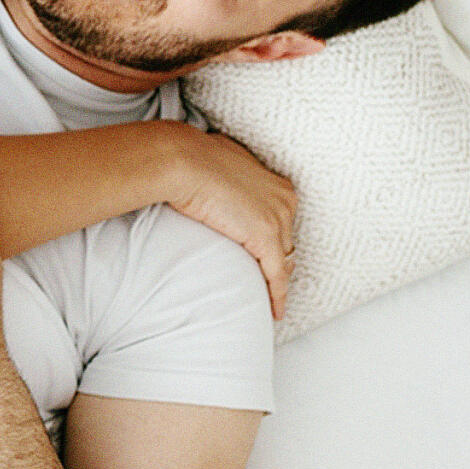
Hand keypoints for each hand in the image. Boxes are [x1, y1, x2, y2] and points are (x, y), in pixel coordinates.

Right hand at [167, 128, 296, 318]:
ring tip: (270, 298)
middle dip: (279, 259)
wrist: (181, 161)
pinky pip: (276, 274)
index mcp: (275, 183)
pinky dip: (277, 294)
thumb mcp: (220, 163)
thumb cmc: (191, 158)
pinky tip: (275, 311)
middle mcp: (284, 199)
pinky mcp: (265, 237)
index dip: (276, 239)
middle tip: (268, 279)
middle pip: (287, 240)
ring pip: (283, 259)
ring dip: (277, 279)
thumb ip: (230, 175)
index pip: (282, 219)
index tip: (267, 253)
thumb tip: (216, 176)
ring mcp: (277, 218)